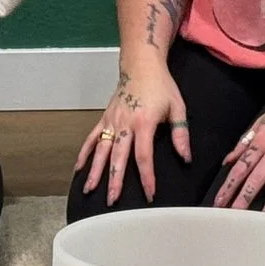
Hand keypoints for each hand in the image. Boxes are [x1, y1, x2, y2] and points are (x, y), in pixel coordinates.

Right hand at [75, 63, 190, 205]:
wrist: (141, 65)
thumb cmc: (161, 86)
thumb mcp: (177, 107)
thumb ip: (180, 134)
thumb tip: (185, 157)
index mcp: (144, 123)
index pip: (143, 156)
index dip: (146, 177)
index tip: (149, 194)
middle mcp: (125, 124)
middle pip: (118, 157)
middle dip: (115, 180)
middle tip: (112, 200)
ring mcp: (112, 121)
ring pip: (101, 150)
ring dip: (95, 171)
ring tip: (90, 189)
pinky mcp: (105, 118)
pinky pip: (92, 138)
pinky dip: (84, 154)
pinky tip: (79, 169)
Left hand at [214, 96, 264, 217]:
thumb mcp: (262, 121)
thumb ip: (244, 142)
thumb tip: (227, 160)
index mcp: (262, 140)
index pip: (241, 166)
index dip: (229, 184)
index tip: (219, 201)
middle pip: (257, 176)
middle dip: (244, 196)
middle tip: (234, 215)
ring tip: (264, 220)